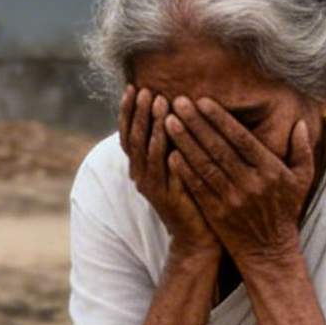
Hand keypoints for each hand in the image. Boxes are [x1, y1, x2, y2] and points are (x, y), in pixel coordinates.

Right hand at [120, 85, 218, 259]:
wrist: (197, 237)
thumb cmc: (190, 197)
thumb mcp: (175, 166)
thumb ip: (169, 143)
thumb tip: (172, 109)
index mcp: (141, 167)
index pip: (128, 133)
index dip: (128, 111)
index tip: (132, 87)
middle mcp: (142, 176)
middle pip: (135, 139)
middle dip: (139, 113)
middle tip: (145, 90)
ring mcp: (155, 188)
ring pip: (149, 153)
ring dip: (153, 127)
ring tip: (160, 104)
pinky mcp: (170, 199)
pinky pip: (167, 173)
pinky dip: (168, 156)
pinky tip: (173, 140)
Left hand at [164, 96, 315, 267]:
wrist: (270, 251)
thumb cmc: (285, 212)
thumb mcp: (302, 180)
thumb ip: (302, 150)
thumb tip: (299, 123)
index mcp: (271, 171)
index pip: (241, 139)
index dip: (220, 119)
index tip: (203, 101)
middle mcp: (251, 183)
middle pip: (219, 148)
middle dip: (197, 124)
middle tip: (179, 102)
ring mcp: (232, 199)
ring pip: (205, 165)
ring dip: (185, 143)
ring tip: (169, 122)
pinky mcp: (217, 213)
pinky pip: (198, 187)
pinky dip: (184, 170)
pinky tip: (171, 153)